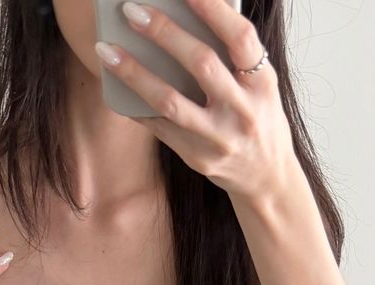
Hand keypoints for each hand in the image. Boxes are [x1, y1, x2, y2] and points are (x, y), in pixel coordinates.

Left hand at [96, 0, 294, 199]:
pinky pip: (160, 128)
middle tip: (132, 10)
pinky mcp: (198, 158)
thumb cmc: (257, 117)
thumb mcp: (259, 86)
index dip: (212, 9)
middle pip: (201, 63)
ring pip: (171, 101)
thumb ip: (234, 56)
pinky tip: (115, 86)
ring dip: (135, 72)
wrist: (267, 177)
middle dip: (164, 32)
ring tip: (107, 50)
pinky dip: (135, 105)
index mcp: (262, 83)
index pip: (239, 38)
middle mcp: (243, 111)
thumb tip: (189, 16)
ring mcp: (219, 138)